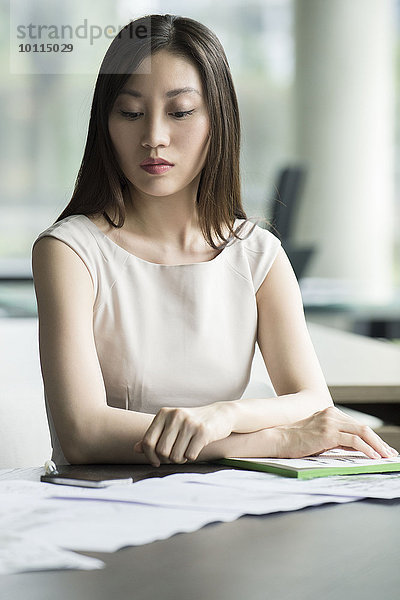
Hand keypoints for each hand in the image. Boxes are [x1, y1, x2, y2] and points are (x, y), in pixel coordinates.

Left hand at [134, 403, 234, 466]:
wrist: (220, 414)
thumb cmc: (192, 423)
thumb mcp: (171, 425)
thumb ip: (154, 436)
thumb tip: (136, 449)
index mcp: (164, 413)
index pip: (148, 441)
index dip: (150, 456)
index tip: (156, 461)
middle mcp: (175, 415)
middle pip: (161, 451)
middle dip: (167, 459)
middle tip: (175, 456)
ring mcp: (189, 423)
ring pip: (175, 456)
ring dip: (180, 459)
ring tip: (186, 450)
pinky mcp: (202, 431)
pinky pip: (190, 455)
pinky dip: (191, 457)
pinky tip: (196, 448)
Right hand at [275, 406, 397, 458]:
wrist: (278, 439)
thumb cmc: (296, 441)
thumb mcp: (320, 437)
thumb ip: (338, 439)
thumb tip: (358, 448)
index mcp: (330, 413)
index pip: (357, 426)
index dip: (372, 438)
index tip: (382, 449)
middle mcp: (332, 414)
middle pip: (363, 428)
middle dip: (379, 442)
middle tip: (389, 454)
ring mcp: (330, 422)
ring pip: (362, 432)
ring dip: (377, 446)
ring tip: (385, 457)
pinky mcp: (328, 433)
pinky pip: (354, 441)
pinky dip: (367, 449)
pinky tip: (373, 457)